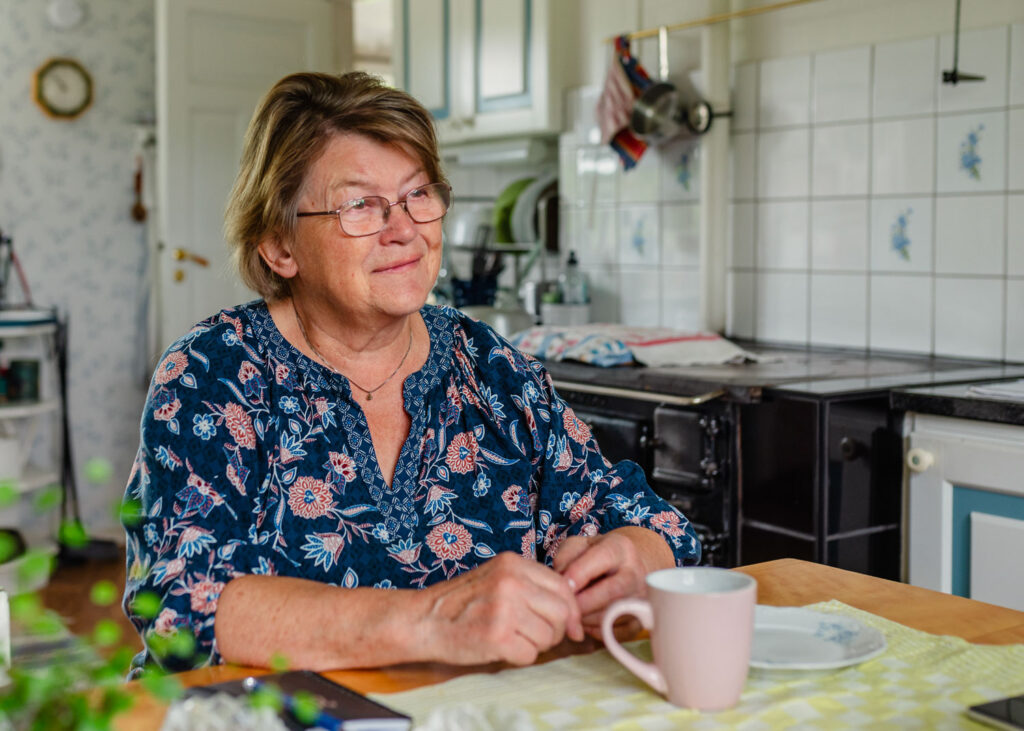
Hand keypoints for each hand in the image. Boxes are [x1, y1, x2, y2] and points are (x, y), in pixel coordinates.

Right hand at [418, 552, 584, 665]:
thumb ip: (530, 586)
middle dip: (557, 631)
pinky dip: (519, 657)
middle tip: (538, 637)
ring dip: (535, 645)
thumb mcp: (496, 578)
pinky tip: (500, 648)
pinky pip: (530, 655)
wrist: (423, 619)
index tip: (570, 627)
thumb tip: (571, 615)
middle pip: (562, 612)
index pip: (562, 587)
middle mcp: (511, 582)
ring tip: (511, 639)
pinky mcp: (497, 637)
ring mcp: (504, 609)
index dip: (571, 611)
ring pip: (548, 636)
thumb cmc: (461, 603)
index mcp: (513, 564)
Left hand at [552, 527, 672, 638]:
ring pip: (614, 615)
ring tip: (572, 613)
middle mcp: (636, 572)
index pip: (603, 558)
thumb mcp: (579, 546)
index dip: (579, 574)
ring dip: (586, 619)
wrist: (626, 569)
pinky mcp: (640, 622)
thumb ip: (565, 558)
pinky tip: (586, 622)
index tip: (563, 587)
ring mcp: (642, 599)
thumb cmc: (596, 558)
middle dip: (583, 603)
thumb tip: (562, 584)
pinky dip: (596, 631)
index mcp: (620, 548)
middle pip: (613, 592)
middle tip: (565, 607)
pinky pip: (616, 633)